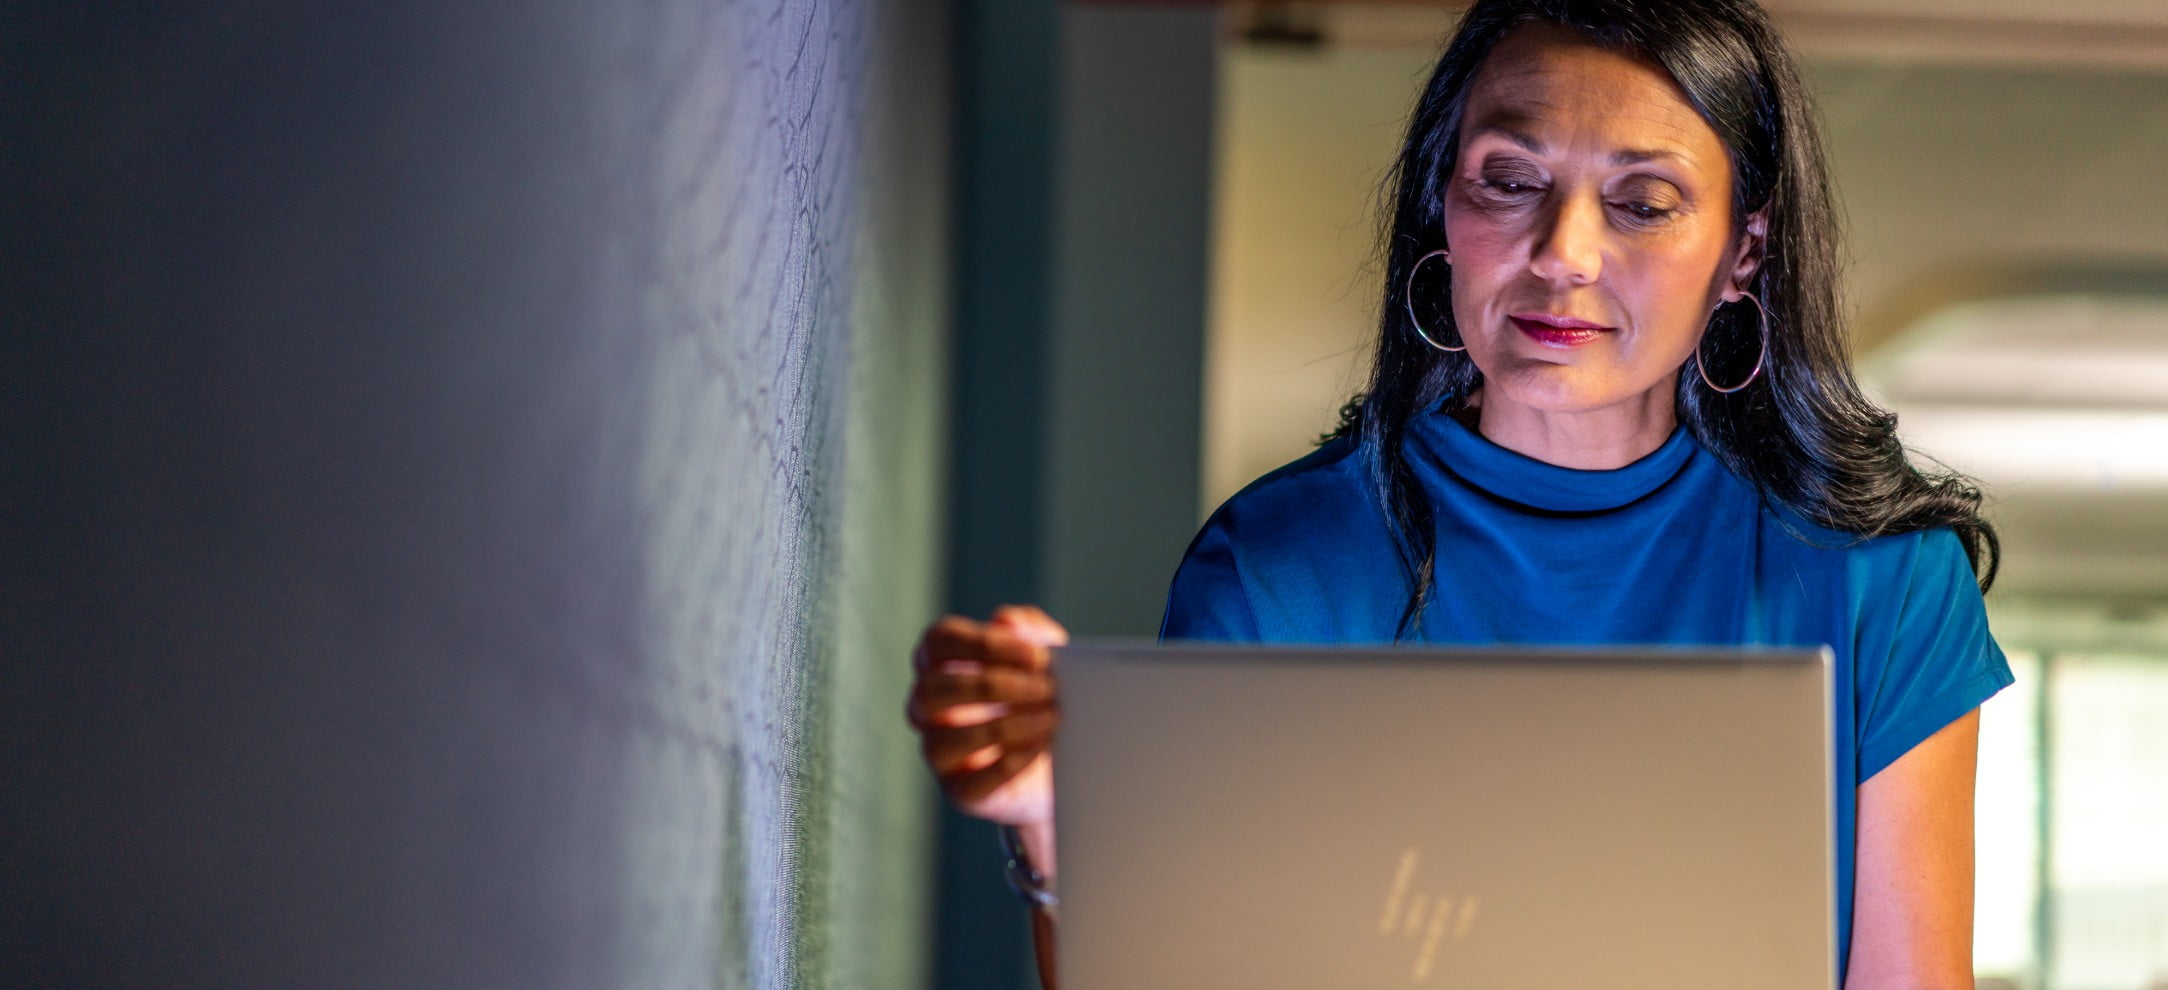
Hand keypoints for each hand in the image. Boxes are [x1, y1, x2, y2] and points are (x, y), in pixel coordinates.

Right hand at [905, 605, 1065, 827]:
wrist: (1073, 761)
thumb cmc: (1046, 696)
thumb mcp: (1047, 657)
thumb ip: (1030, 629)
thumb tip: (1006, 619)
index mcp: (943, 663)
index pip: (940, 641)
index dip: (985, 644)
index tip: (1035, 653)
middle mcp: (930, 707)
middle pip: (933, 689)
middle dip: (992, 686)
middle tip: (1046, 687)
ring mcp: (941, 753)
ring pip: (944, 740)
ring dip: (1004, 726)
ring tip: (1052, 717)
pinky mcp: (962, 793)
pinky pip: (971, 785)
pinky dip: (1009, 766)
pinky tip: (1041, 749)